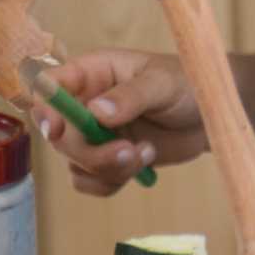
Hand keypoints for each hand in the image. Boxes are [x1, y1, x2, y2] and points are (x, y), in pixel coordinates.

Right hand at [37, 47, 207, 195]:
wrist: (211, 117)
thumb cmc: (188, 85)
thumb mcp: (163, 83)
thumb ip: (131, 96)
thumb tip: (96, 111)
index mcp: (92, 72)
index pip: (49, 86)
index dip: (44, 107)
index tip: (56, 128)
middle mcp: (85, 103)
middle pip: (58, 135)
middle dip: (90, 152)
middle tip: (127, 151)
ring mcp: (94, 134)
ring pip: (75, 163)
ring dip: (108, 169)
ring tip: (146, 154)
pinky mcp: (107, 159)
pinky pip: (90, 181)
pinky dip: (112, 182)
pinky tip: (144, 164)